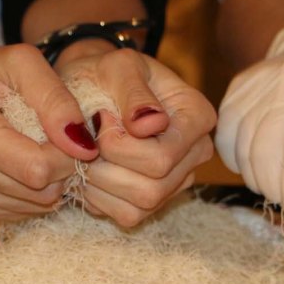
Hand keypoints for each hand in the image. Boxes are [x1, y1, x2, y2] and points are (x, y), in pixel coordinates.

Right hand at [0, 43, 100, 221]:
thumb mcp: (25, 64)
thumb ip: (57, 101)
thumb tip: (84, 148)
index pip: (38, 168)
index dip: (68, 154)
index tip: (71, 134)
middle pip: (41, 190)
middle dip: (62, 165)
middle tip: (55, 138)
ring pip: (37, 204)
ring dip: (51, 178)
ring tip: (36, 146)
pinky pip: (24, 212)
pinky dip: (35, 191)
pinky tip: (24, 164)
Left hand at [58, 49, 215, 226]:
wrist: (91, 88)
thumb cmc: (106, 73)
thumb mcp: (117, 67)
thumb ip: (133, 91)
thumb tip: (152, 124)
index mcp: (197, 117)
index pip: (162, 157)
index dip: (120, 147)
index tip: (99, 118)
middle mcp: (195, 153)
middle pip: (152, 188)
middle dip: (107, 168)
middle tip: (87, 140)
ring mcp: (177, 181)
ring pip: (139, 207)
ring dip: (100, 184)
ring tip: (86, 153)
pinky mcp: (155, 201)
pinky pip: (127, 216)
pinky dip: (99, 198)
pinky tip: (90, 170)